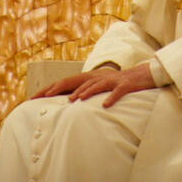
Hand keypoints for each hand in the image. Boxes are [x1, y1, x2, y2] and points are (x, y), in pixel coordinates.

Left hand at [32, 62, 155, 107]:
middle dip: (60, 88)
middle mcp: (100, 77)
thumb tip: (73, 103)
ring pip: (97, 84)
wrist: (146, 75)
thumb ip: (89, 92)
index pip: (68, 82)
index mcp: (92, 78)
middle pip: (78, 81)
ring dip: (86, 91)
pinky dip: (111, 98)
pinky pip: (118, 91)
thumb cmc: (122, 84)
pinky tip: (105, 106)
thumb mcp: (103, 88)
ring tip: (75, 100)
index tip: (35, 97)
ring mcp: (113, 80)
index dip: (52, 88)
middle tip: (46, 96)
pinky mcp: (126, 85)